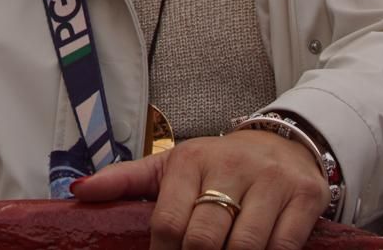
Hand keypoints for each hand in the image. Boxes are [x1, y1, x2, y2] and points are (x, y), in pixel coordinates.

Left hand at [73, 132, 328, 249]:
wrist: (283, 142)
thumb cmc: (217, 163)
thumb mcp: (170, 165)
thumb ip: (124, 180)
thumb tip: (77, 192)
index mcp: (191, 160)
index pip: (169, 222)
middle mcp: (231, 166)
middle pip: (205, 238)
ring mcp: (271, 181)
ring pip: (246, 247)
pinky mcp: (305, 197)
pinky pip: (284, 246)